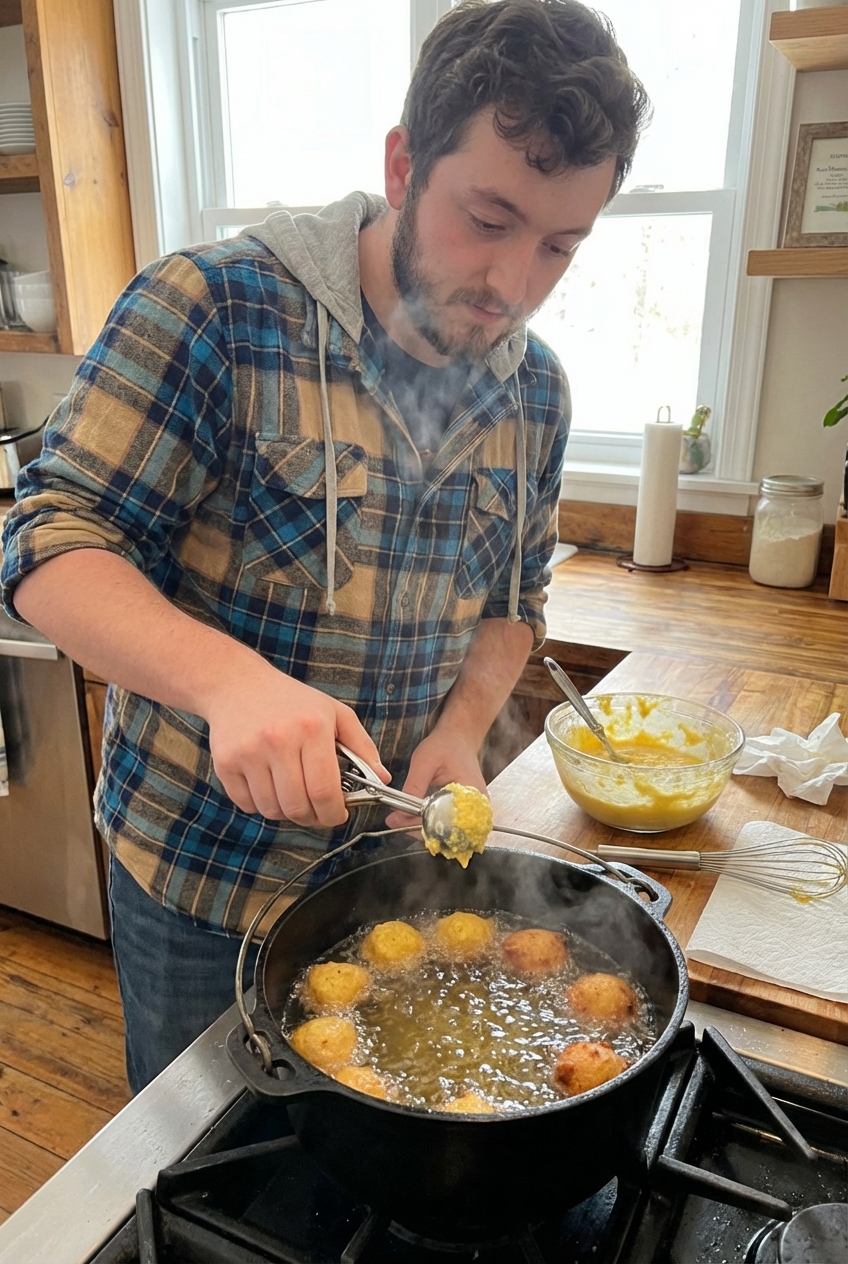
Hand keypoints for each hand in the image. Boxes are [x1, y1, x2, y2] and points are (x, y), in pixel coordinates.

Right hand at [204, 660, 388, 825]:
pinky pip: (246, 805)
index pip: (324, 791)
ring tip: (291, 792)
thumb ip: (362, 746)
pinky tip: (267, 784)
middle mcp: (278, 740)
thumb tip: (383, 779)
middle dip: (312, 817)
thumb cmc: (291, 701)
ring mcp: (248, 753)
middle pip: (297, 807)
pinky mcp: (225, 763)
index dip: (334, 813)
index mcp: (311, 728)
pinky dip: (259, 804)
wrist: (237, 684)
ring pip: (272, 810)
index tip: (338, 815)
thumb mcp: (334, 713)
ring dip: (285, 811)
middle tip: (316, 810)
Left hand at [384, 728, 487, 830]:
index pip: (447, 824)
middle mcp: (478, 809)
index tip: (400, 821)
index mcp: (473, 796)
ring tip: (403, 816)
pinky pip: (446, 826)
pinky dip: (429, 823)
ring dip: (423, 828)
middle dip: (419, 830)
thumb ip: (413, 788)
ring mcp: (472, 813)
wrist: (458, 738)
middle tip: (397, 820)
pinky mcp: (465, 813)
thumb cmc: (446, 745)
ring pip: (446, 833)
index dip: (421, 826)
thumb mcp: (424, 762)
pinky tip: (416, 815)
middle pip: (447, 834)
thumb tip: (399, 815)